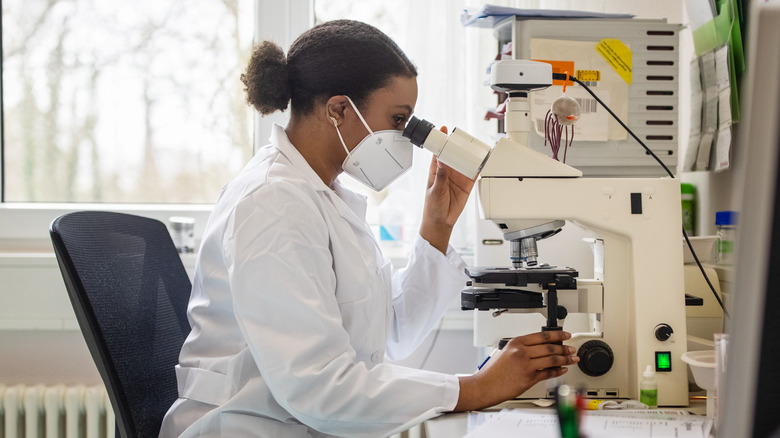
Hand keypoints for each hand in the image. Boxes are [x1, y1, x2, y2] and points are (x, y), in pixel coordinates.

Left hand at [419, 127, 476, 253]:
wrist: (442, 221)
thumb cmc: (432, 206)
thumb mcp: (435, 190)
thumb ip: (441, 175)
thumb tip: (441, 160)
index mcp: (436, 169)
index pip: (438, 151)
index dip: (441, 140)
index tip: (444, 130)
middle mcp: (447, 170)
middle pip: (454, 154)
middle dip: (458, 145)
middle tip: (464, 138)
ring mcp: (458, 176)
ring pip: (465, 161)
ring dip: (469, 155)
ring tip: (475, 147)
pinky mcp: (467, 184)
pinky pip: (474, 172)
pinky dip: (479, 166)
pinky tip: (482, 160)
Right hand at [453, 331, 579, 411]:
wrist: (485, 385)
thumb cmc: (493, 371)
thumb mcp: (506, 352)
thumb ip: (522, 348)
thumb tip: (540, 348)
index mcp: (516, 343)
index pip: (542, 335)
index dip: (557, 334)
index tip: (565, 334)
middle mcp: (522, 352)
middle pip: (549, 347)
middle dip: (564, 348)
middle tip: (571, 349)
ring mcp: (526, 365)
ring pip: (552, 359)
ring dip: (565, 359)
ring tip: (572, 359)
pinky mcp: (529, 378)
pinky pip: (548, 373)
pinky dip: (557, 371)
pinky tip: (562, 369)